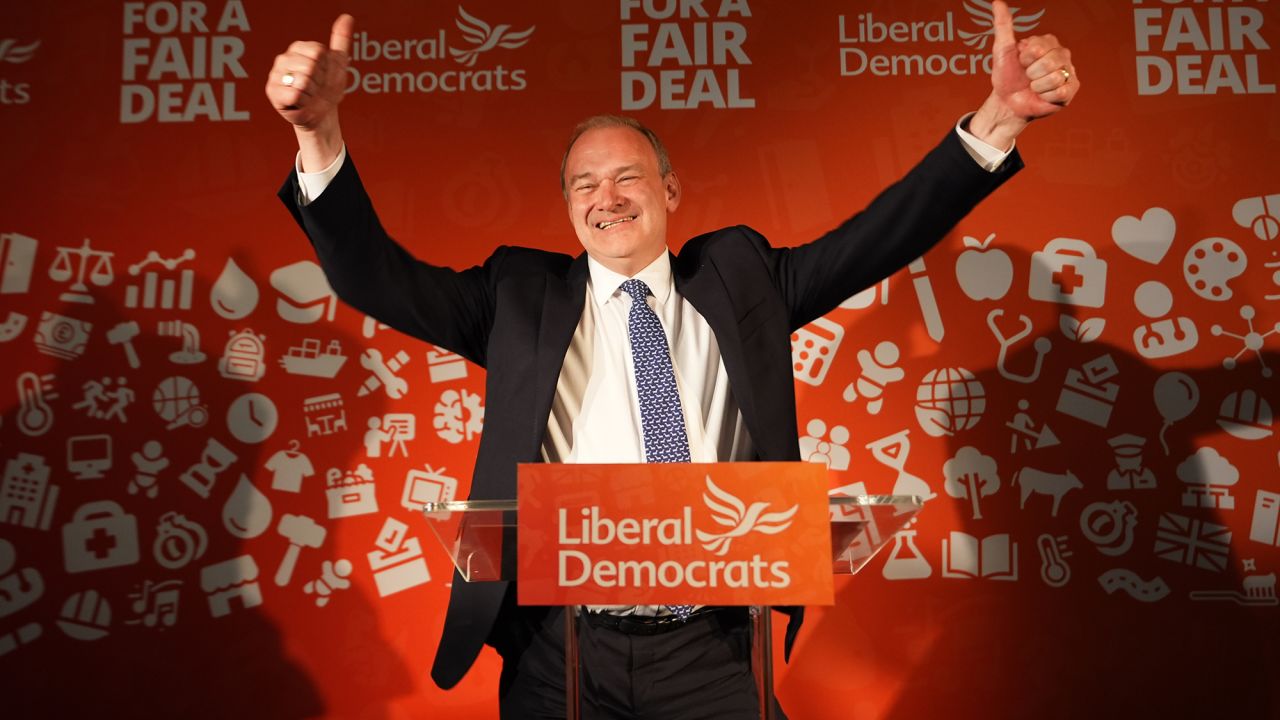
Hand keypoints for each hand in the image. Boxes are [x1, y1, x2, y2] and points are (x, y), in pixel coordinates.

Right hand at [265, 14, 353, 168]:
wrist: (322, 115)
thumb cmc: (328, 90)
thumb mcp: (338, 65)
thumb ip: (341, 40)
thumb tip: (347, 16)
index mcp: (298, 48)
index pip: (318, 52)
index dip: (326, 68)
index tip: (323, 75)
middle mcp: (284, 58)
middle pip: (311, 66)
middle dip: (319, 82)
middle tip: (315, 88)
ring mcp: (275, 74)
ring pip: (303, 81)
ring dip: (312, 94)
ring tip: (308, 95)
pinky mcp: (272, 92)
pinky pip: (295, 95)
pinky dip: (303, 103)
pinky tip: (300, 103)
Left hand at [970, 0, 1078, 148]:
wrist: (1008, 102)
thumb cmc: (1007, 76)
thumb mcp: (1002, 50)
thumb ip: (1003, 26)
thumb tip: (997, 3)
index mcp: (1048, 42)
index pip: (1038, 48)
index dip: (1024, 58)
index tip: (1021, 62)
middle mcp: (1062, 54)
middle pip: (1048, 62)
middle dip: (1031, 73)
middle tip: (1028, 76)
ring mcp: (1068, 71)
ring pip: (1054, 78)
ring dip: (1037, 86)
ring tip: (1034, 86)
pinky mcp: (1071, 89)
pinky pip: (1061, 91)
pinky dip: (1046, 96)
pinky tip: (1043, 95)